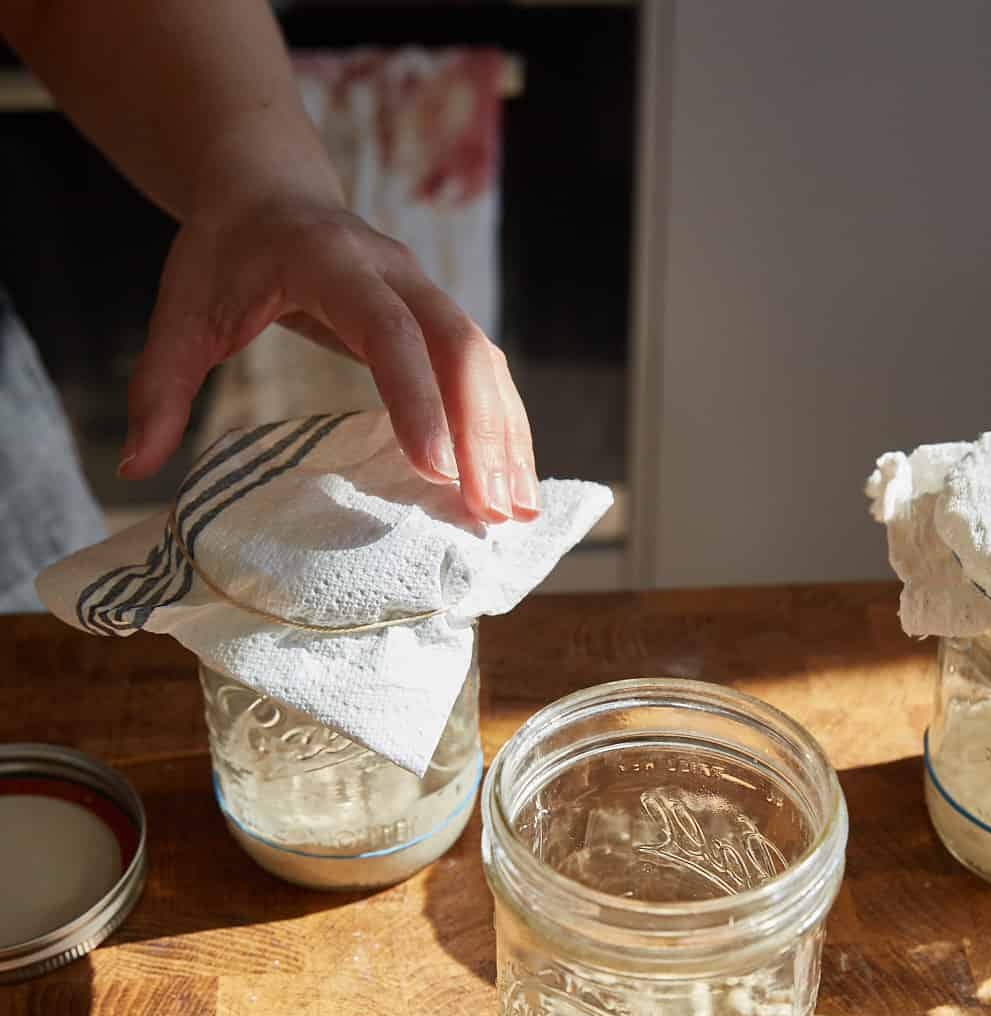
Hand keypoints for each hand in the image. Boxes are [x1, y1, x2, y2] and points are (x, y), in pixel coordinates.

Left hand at [119, 194, 537, 523]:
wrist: (268, 188)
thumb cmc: (225, 252)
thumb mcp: (182, 310)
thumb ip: (159, 384)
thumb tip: (135, 468)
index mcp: (332, 261)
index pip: (387, 330)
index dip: (415, 397)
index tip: (433, 469)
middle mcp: (396, 271)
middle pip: (459, 350)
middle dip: (482, 433)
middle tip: (488, 510)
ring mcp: (427, 292)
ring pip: (484, 364)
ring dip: (506, 438)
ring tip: (515, 512)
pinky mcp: (440, 320)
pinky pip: (485, 374)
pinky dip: (504, 428)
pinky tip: (513, 482)